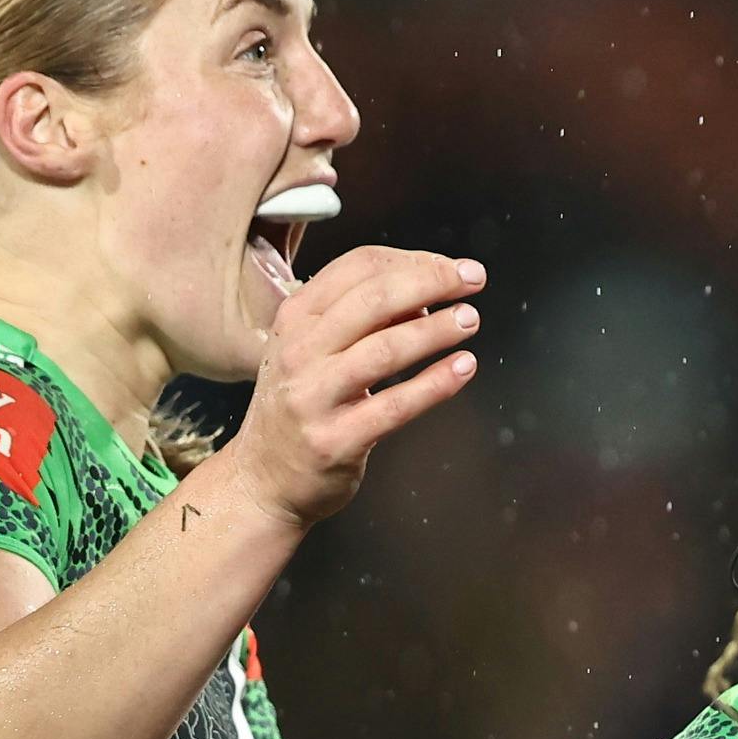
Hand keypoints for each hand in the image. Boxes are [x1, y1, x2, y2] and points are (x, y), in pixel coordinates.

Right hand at [221, 244, 485, 530]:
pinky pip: (395, 407)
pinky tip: (465, 367)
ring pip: (384, 349)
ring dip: (436, 331)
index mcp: (295, 318)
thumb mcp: (313, 349)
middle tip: (475, 280)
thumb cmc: (301, 404)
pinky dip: (436, 384)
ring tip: (470, 320)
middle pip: (373, 300)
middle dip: (431, 282)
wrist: (262, 477)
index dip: (414, 261)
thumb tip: (425, 294)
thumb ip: (361, 319)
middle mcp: (299, 351)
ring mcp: (314, 396)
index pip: (357, 268)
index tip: (454, 267)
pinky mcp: (336, 439)